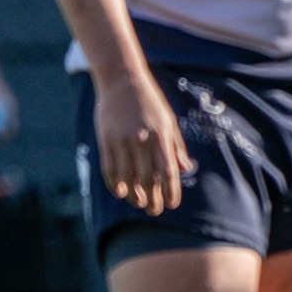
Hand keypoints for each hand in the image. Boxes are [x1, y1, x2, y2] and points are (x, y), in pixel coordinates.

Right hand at [94, 69, 191, 212]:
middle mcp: (142, 139)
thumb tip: (185, 169)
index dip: (170, 191)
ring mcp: (122, 140)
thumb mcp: (168, 121)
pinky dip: (115, 183)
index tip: (171, 204)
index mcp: (161, 135)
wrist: (122, 80)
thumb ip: (176, 146)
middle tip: (153, 211)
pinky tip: (120, 191)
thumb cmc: (149, 102)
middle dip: (151, 199)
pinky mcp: (106, 140)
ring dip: (133, 195)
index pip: (168, 172)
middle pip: (147, 179)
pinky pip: (110, 169)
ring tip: (137, 203)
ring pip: (127, 177)